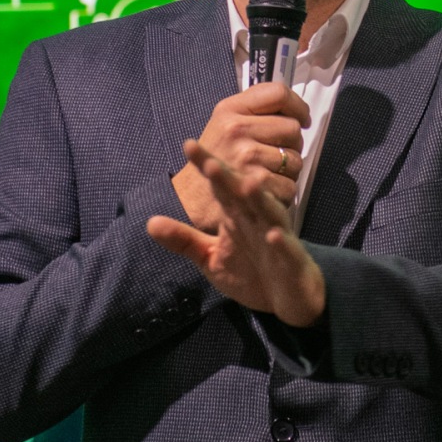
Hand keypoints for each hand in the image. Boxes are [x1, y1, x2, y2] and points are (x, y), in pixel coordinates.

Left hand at [147, 140, 327, 326]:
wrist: (290, 297)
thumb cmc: (251, 273)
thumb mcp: (210, 258)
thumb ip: (183, 240)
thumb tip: (149, 222)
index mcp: (237, 215)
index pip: (219, 185)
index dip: (206, 165)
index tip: (188, 144)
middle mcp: (258, 219)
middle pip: (243, 193)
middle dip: (229, 176)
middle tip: (210, 161)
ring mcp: (277, 238)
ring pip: (270, 213)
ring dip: (259, 199)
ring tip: (246, 184)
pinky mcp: (292, 260)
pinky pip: (287, 249)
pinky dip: (281, 242)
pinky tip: (273, 235)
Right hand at [171, 83, 310, 233]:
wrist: (191, 199)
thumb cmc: (213, 160)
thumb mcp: (222, 123)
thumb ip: (253, 111)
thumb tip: (294, 107)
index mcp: (229, 110)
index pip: (278, 93)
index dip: (298, 106)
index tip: (301, 118)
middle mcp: (236, 129)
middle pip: (292, 128)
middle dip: (292, 143)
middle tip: (277, 152)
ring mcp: (247, 155)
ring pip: (295, 158)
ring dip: (288, 169)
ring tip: (268, 172)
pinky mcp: (256, 182)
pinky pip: (291, 183)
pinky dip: (284, 190)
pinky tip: (267, 189)